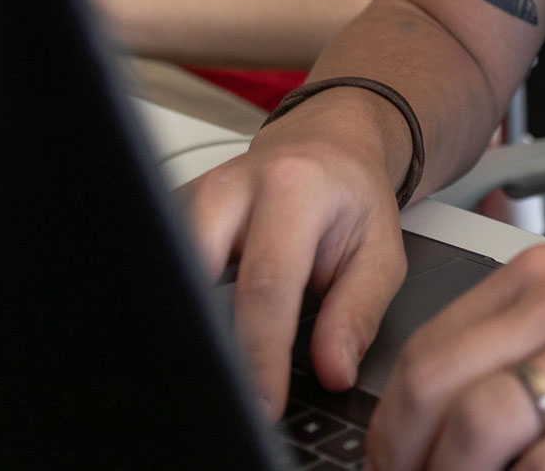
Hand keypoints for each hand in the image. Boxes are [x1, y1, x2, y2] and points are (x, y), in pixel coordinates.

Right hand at [184, 92, 411, 413]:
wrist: (327, 143)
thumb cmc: (352, 195)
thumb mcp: (380, 251)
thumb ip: (358, 312)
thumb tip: (333, 369)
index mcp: (294, 188)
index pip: (266, 285)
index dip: (260, 354)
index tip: (262, 403)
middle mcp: (234, 185)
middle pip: (195, 271)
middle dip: (204, 338)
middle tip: (227, 391)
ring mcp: (197, 194)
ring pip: (169, 265)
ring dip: (186, 319)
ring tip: (213, 359)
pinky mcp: (174, 210)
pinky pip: (164, 260)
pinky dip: (177, 300)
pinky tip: (196, 328)